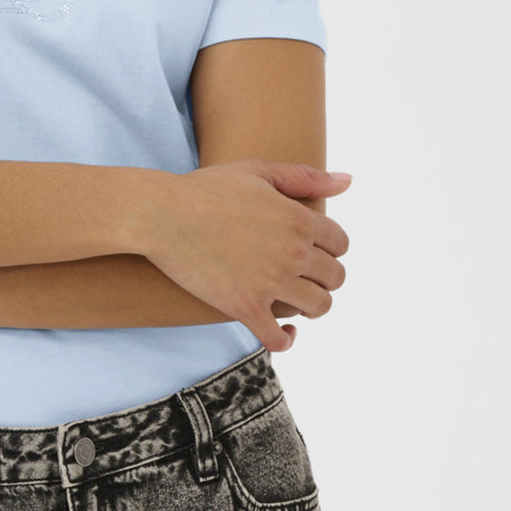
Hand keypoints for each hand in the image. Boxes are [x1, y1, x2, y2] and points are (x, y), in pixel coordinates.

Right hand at [141, 160, 352, 353]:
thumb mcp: (258, 171)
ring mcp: (270, 283)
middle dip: (324, 278)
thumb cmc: (206, 189)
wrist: (162, 215)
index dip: (331, 249)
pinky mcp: (245, 308)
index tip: (315, 252)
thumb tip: (348, 181)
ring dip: (312, 307)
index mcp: (299, 219)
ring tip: (296, 301)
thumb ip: (306, 177)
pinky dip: (286, 339)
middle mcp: (293, 253)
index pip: (340, 244)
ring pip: (318, 307)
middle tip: (304, 277)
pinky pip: (279, 338)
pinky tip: (283, 332)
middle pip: (335, 278)